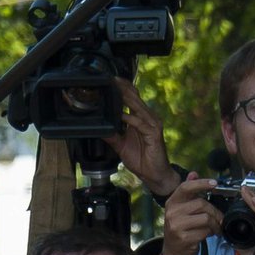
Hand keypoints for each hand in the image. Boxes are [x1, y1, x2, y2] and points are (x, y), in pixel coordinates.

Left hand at [104, 80, 177, 195]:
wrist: (154, 175)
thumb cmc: (141, 160)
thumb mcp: (121, 147)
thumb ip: (112, 136)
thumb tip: (100, 129)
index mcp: (140, 118)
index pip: (132, 98)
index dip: (123, 88)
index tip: (110, 80)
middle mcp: (147, 117)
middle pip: (135, 98)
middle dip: (123, 88)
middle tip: (111, 80)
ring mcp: (152, 124)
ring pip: (138, 108)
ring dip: (126, 99)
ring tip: (115, 91)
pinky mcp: (154, 133)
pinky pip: (141, 123)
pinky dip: (131, 119)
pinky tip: (122, 116)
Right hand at [160, 173, 221, 254]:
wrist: (173, 254)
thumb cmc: (180, 230)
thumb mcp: (181, 209)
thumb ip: (188, 192)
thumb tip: (194, 174)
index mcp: (171, 203)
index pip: (186, 187)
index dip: (201, 183)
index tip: (215, 184)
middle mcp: (172, 213)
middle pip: (201, 204)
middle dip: (214, 211)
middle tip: (220, 217)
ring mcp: (177, 227)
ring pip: (205, 217)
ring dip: (214, 223)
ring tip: (215, 227)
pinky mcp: (184, 239)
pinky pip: (205, 231)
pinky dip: (211, 233)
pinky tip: (210, 234)